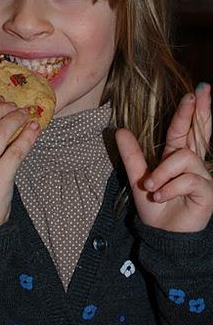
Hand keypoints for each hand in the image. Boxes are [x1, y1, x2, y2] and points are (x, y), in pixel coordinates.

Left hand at [115, 83, 212, 231]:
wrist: (163, 234)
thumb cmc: (155, 206)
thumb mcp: (138, 177)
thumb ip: (132, 155)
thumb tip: (120, 130)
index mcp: (177, 156)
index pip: (184, 129)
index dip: (189, 111)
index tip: (197, 90)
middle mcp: (193, 163)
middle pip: (201, 132)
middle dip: (202, 110)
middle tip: (203, 90)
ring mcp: (202, 176)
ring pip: (183, 157)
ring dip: (162, 173)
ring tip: (153, 188)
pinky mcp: (207, 192)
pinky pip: (187, 179)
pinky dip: (168, 188)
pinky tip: (161, 197)